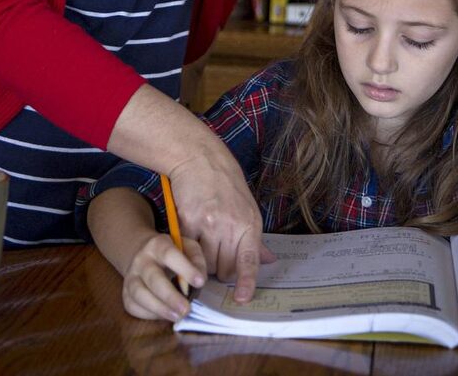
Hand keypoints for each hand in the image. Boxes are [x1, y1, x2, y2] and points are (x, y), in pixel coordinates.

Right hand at [122, 234, 206, 321]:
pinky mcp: (126, 294)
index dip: (185, 268)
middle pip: (153, 278)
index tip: (200, 282)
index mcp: (158, 245)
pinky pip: (134, 307)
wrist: (143, 255)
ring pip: (140, 294)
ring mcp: (131, 277)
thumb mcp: (187, 247)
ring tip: (177, 316)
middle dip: (170, 296)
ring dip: (159, 308)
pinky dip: (149, 314)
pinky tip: (164, 315)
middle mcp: (141, 260)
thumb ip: (196, 259)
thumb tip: (199, 280)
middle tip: (186, 309)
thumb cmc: (171, 253)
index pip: (169, 254)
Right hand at [168, 145, 275, 302]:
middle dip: (220, 269)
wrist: (201, 158)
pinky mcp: (188, 221)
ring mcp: (208, 224)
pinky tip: (191, 236)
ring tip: (203, 242)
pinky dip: (189, 251)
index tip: (243, 299)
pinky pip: (188, 251)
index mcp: (249, 223)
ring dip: (203, 262)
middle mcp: (230, 225)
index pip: (250, 260)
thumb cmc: (226, 184)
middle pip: (223, 270)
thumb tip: (270, 261)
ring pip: (204, 265)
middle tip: (216, 252)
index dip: (246, 282)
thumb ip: (255, 238)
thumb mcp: (248, 207)